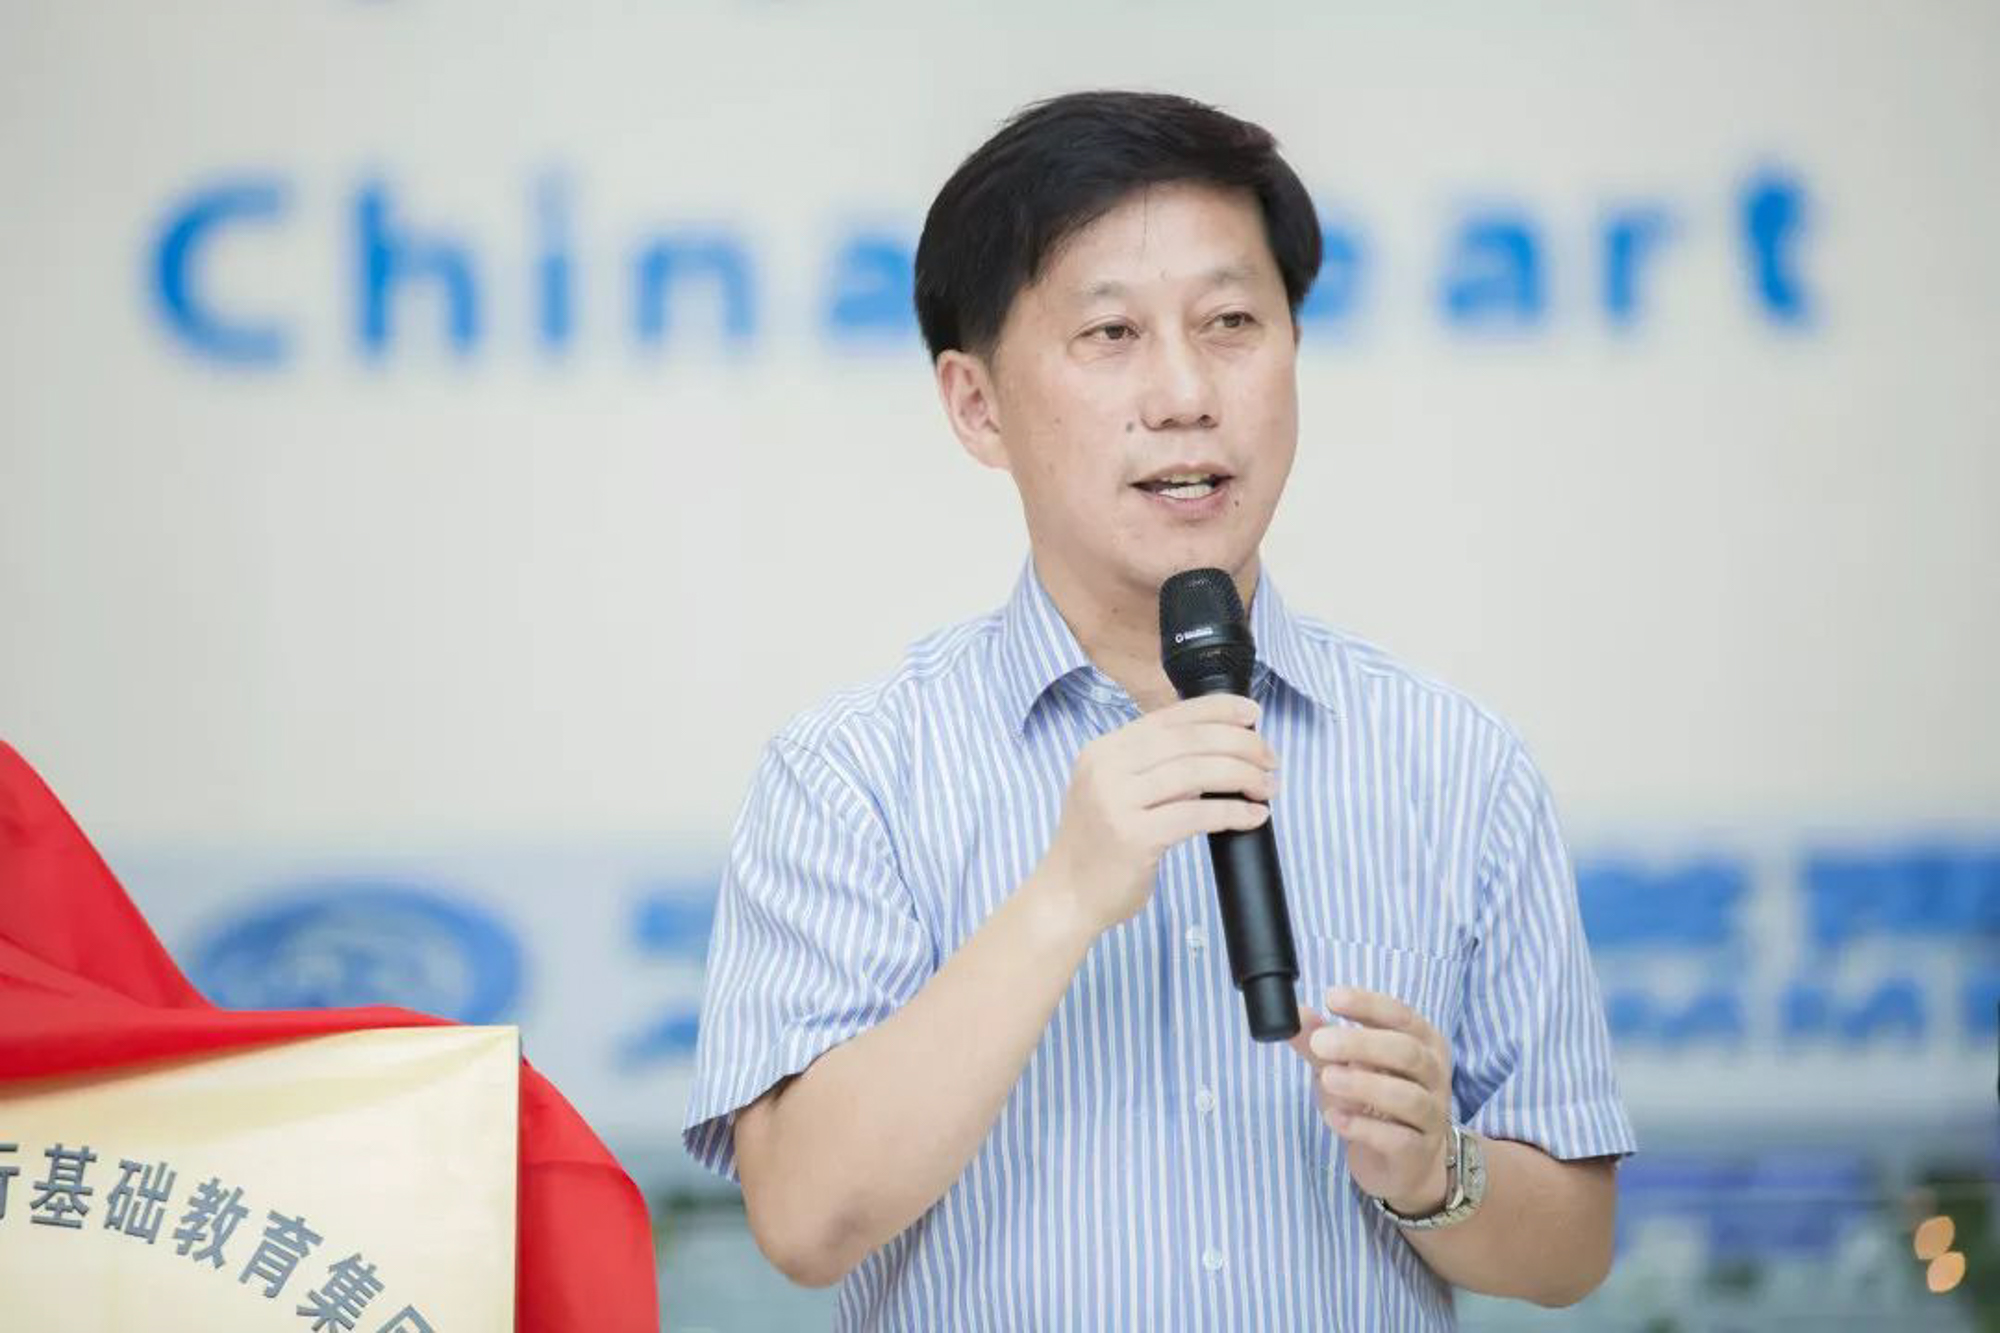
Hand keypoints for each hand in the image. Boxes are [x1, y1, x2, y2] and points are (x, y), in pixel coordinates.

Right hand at [1036, 692, 1276, 937]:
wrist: (1066, 897)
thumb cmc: (1100, 847)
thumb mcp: (1115, 792)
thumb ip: (1153, 768)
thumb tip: (1217, 750)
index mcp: (1103, 750)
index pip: (1170, 716)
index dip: (1218, 710)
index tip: (1253, 714)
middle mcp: (1105, 767)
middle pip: (1189, 740)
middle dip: (1240, 744)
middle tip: (1270, 759)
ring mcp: (1116, 801)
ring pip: (1197, 772)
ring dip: (1243, 776)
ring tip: (1267, 787)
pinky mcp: (1133, 837)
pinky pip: (1197, 815)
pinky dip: (1232, 812)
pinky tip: (1253, 816)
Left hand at [1289, 988, 1454, 1215]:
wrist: (1406, 1163)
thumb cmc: (1376, 1102)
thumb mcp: (1346, 1065)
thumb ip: (1322, 1040)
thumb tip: (1294, 1013)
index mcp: (1423, 1042)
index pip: (1401, 1015)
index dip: (1368, 1004)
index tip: (1331, 998)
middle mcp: (1434, 1075)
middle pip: (1407, 1052)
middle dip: (1362, 1044)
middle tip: (1320, 1042)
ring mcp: (1431, 1115)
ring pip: (1407, 1096)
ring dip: (1364, 1085)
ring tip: (1327, 1078)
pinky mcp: (1419, 1151)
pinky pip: (1397, 1138)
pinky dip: (1364, 1127)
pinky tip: (1335, 1118)